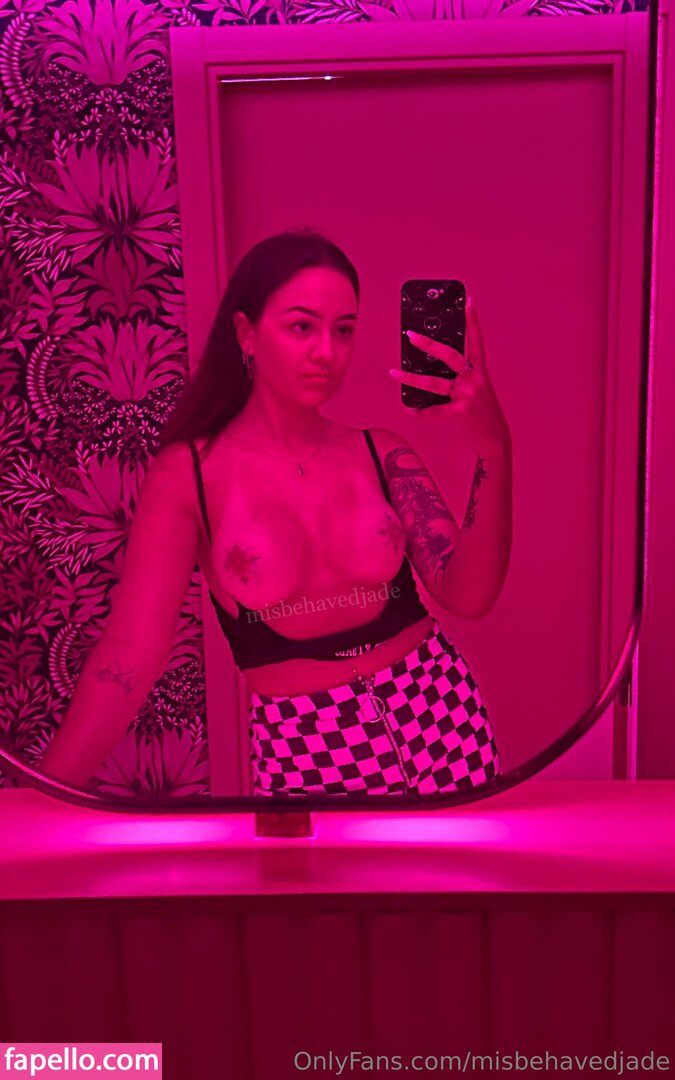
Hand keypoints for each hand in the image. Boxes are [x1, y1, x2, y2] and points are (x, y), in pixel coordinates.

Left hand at [389, 295, 510, 454]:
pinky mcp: (460, 413)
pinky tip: (409, 409)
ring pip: (434, 383)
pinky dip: (419, 411)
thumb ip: (460, 377)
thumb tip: (429, 369)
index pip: (476, 340)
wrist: (494, 438)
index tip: (469, 300)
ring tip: (394, 373)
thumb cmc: (481, 412)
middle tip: (410, 335)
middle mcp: (475, 379)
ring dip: (410, 378)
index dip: (473, 320)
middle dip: (428, 344)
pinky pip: (433, 411)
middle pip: (449, 356)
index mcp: (480, 370)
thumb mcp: (476, 389)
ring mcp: (468, 395)